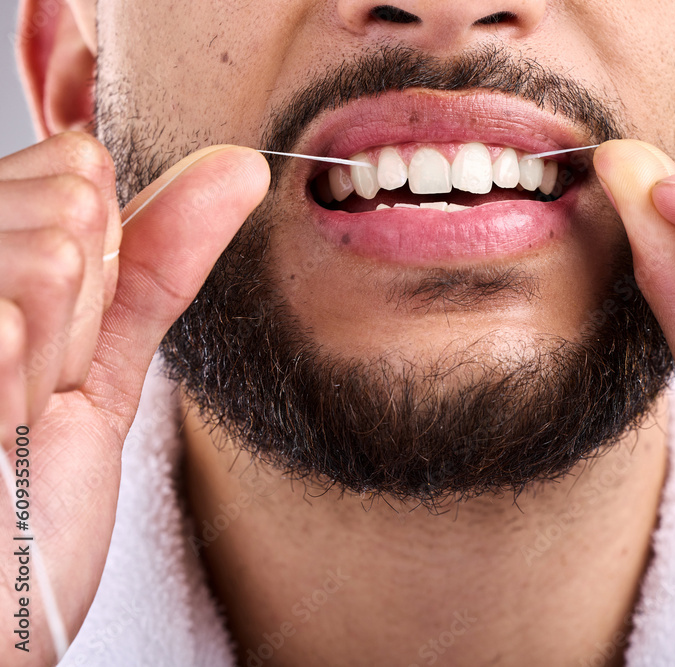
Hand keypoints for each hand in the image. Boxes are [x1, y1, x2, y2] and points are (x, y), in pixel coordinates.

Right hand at [0, 132, 268, 664]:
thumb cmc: (28, 497)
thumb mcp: (100, 359)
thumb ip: (155, 260)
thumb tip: (240, 167)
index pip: (73, 170)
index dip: (98, 258)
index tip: (67, 335)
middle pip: (68, 204)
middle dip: (83, 307)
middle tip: (37, 385)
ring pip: (49, 255)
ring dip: (54, 353)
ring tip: (10, 412)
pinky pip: (4, 321)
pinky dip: (18, 376)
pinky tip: (0, 420)